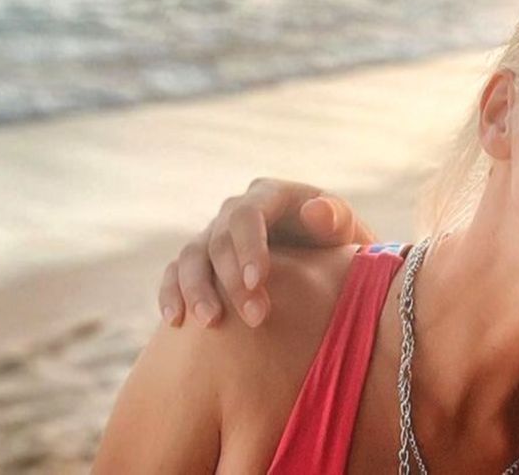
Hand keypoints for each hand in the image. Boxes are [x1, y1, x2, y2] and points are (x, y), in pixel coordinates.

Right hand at [157, 178, 375, 328]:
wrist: (323, 263)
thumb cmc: (338, 244)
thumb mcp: (346, 229)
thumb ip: (336, 218)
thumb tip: (314, 210)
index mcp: (271, 195)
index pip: (249, 215)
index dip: (249, 246)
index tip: (259, 282)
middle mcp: (235, 210)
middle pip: (220, 240)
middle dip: (232, 280)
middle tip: (254, 319)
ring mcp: (213, 235)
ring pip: (190, 256)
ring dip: (196, 289)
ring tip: (210, 322)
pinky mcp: (199, 262)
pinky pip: (174, 273)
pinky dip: (171, 294)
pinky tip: (175, 321)